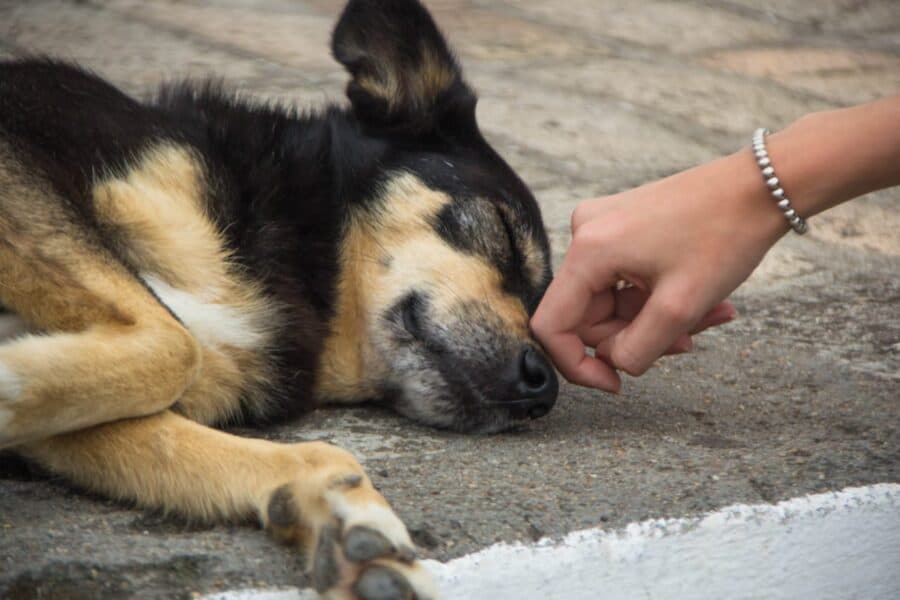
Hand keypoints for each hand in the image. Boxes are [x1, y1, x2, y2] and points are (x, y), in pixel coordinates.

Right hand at [531, 149, 787, 390]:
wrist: (760, 186)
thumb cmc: (725, 234)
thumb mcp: (680, 307)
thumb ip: (636, 350)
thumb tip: (613, 363)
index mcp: (589, 251)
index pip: (552, 325)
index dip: (576, 365)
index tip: (614, 384)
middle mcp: (585, 234)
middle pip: (587, 315)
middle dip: (633, 336)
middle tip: (686, 341)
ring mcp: (602, 227)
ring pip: (610, 302)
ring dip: (653, 319)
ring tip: (707, 317)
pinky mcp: (619, 226)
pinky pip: (623, 281)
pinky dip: (655, 297)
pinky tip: (699, 300)